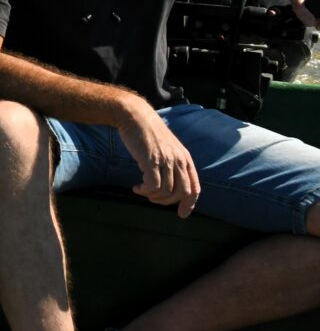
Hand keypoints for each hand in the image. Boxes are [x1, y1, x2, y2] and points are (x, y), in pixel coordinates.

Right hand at [117, 104, 199, 218]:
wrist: (135, 116)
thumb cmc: (148, 132)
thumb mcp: (168, 148)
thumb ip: (173, 163)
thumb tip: (170, 183)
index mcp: (185, 159)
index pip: (195, 188)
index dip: (189, 204)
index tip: (181, 214)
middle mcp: (179, 160)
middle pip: (182, 192)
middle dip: (167, 201)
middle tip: (153, 199)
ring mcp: (166, 160)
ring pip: (166, 191)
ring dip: (152, 196)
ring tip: (142, 191)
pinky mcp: (151, 160)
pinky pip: (153, 186)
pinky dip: (145, 191)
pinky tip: (136, 188)